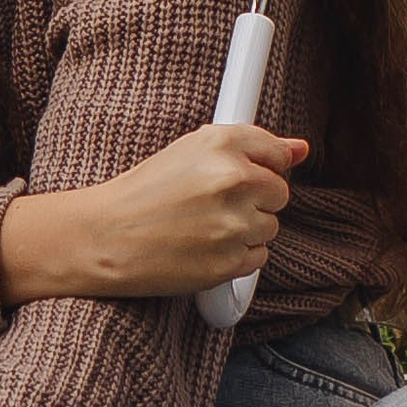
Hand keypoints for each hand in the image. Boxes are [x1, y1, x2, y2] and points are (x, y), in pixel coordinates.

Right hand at [0, 122, 307, 305]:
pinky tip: (204, 247)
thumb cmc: (143, 192)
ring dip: (246, 230)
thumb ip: (250, 146)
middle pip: (280, 193)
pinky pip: (258, 258)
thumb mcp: (189, 150)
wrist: (106, 237)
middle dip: (256, 200)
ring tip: (204, 226)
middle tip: (215, 204)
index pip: (277, 154)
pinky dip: (238, 257)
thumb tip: (301, 149)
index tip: (245, 176)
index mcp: (222, 144)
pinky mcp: (230, 262)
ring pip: (271, 227)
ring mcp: (234, 224)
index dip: (262, 167)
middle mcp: (234, 180)